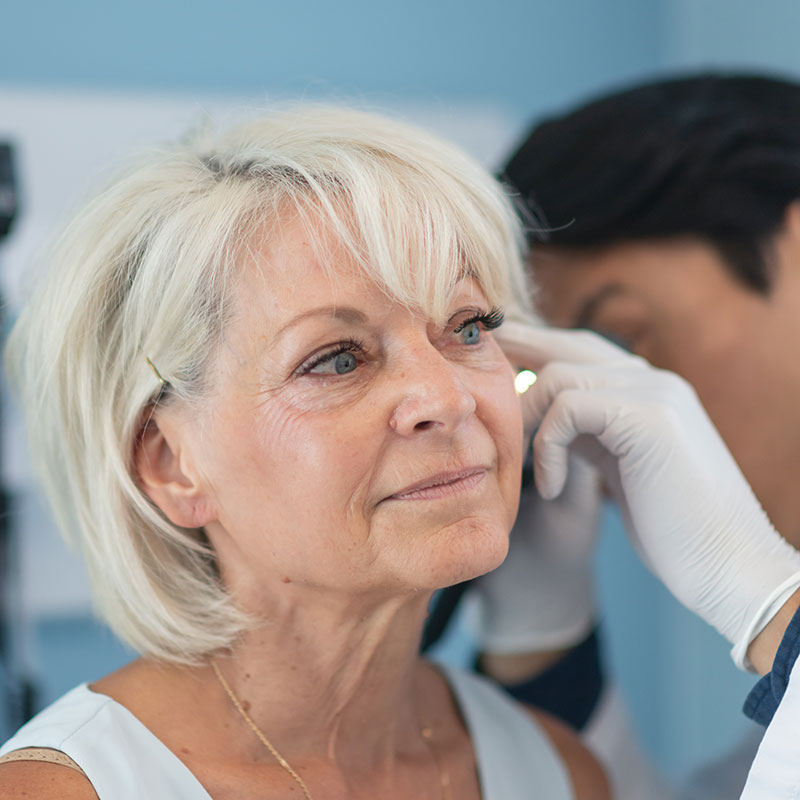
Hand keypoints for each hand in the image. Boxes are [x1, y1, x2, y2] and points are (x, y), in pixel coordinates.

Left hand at [497, 321, 799, 669]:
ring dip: (529, 424)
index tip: (499, 355)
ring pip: (559, 377)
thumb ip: (590, 436)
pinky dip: (547, 448)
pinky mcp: (648, 414)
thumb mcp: (620, 469)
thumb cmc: (673, 529)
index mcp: (649, 392)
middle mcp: (653, 381)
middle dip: (521, 349)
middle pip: (569, 345)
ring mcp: (654, 391)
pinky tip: (551, 488)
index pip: (582, 351)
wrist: (728, 566)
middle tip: (478, 360)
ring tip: (525, 467)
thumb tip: (544, 418)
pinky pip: (568, 408)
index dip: (538, 349)